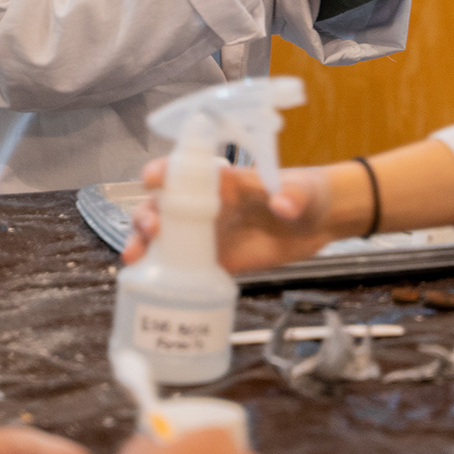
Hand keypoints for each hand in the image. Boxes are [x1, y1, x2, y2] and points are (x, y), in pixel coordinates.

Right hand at [122, 161, 339, 273]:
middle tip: (150, 231)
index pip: (187, 170)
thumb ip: (292, 196)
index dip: (165, 171)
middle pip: (165, 205)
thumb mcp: (302, 192)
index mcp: (225, 181)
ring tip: (134, 257)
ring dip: (143, 243)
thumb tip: (283, 205)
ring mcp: (210, 233)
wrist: (319, 223)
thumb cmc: (308, 195)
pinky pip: (182, 265)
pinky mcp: (217, 260)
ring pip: (166, 235)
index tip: (150, 179)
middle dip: (147, 214)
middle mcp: (209, 205)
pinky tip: (146, 282)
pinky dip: (161, 272)